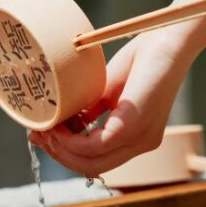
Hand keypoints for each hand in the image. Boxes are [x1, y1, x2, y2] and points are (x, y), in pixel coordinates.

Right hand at [28, 29, 191, 176]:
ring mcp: (141, 138)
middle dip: (59, 155)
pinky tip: (59, 127)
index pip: (97, 161)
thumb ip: (88, 111)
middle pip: (92, 168)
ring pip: (92, 163)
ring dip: (62, 149)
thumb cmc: (141, 60)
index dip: (66, 154)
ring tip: (45, 129)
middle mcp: (141, 144)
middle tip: (37, 135)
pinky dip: (72, 141)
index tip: (42, 136)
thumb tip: (58, 125)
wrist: (168, 39)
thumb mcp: (106, 91)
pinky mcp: (135, 125)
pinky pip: (96, 146)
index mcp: (136, 138)